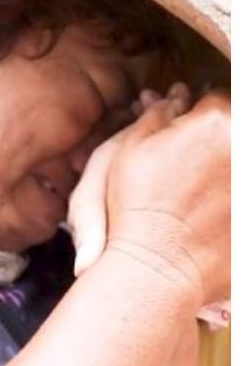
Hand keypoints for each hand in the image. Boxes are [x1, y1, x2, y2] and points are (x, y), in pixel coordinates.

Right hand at [71, 87, 228, 308]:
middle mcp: (245, 146)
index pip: (215, 102)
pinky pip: (241, 195)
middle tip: (195, 170)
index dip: (196, 121)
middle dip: (219, 142)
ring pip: (239, 162)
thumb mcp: (129, 152)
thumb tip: (176, 97)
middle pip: (236, 129)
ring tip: (205, 194)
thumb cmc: (138, 209)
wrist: (157, 267)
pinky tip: (216, 213)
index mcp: (217, 122)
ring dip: (228, 170)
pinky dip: (232, 203)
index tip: (184, 142)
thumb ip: (156, 115)